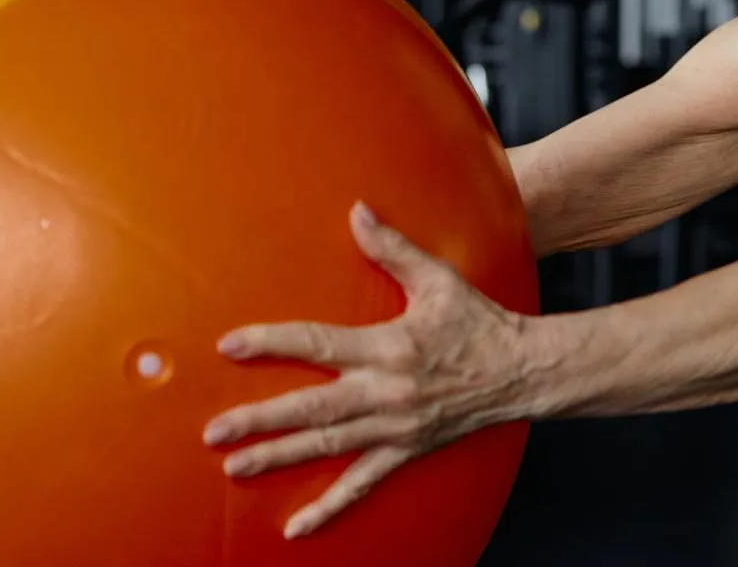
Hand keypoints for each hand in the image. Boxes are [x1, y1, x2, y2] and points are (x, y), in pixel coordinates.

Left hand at [203, 202, 530, 538]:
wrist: (522, 371)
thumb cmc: (478, 322)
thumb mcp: (438, 279)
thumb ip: (392, 248)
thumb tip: (357, 211)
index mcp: (389, 346)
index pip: (318, 344)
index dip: (272, 343)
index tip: (229, 345)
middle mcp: (387, 391)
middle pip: (313, 407)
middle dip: (261, 420)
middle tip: (215, 431)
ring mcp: (395, 426)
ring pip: (328, 446)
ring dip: (280, 457)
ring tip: (235, 466)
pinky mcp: (406, 450)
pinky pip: (362, 483)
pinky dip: (330, 507)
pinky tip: (297, 526)